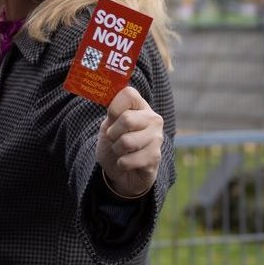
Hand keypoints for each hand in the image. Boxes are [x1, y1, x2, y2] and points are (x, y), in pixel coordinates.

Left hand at [95, 85, 163, 199]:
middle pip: (126, 119)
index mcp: (141, 106)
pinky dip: (121, 164)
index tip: (111, 117)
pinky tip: (128, 163)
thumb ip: (111, 112)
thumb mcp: (108, 125)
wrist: (122, 170)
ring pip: (126, 142)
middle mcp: (153, 119)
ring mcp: (157, 138)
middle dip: (112, 133)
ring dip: (117, 150)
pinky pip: (128, 160)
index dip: (114, 107)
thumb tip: (107, 94)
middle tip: (114, 139)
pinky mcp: (155, 158)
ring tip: (122, 151)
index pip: (129, 94)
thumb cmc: (115, 143)